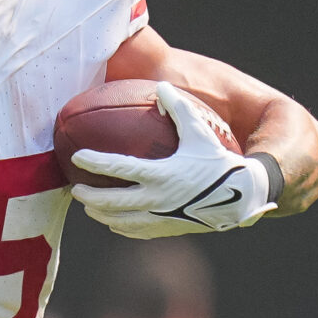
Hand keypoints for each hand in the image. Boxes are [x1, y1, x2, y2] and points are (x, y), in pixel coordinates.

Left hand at [70, 82, 272, 237]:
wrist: (241, 197)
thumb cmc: (219, 161)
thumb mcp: (200, 132)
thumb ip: (180, 108)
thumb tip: (161, 87)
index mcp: (162, 174)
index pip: (119, 168)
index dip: (95, 162)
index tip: (78, 156)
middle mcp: (157, 200)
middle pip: (112, 202)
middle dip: (89, 197)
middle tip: (76, 189)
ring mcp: (161, 218)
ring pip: (121, 221)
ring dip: (101, 215)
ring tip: (89, 208)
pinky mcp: (167, 229)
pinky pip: (138, 231)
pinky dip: (122, 227)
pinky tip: (115, 222)